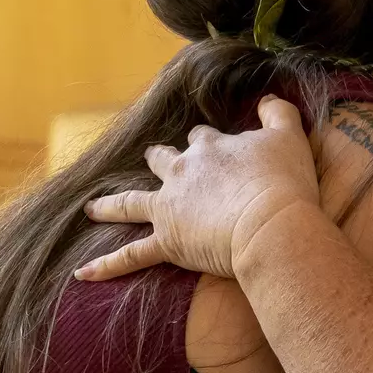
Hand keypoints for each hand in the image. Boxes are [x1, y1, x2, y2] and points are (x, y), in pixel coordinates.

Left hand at [77, 97, 319, 280]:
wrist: (272, 224)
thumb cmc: (284, 182)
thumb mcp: (289, 137)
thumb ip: (279, 113)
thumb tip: (270, 98)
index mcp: (210, 149)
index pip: (201, 139)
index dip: (206, 143)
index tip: (214, 149)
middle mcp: (182, 173)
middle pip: (161, 161)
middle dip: (157, 161)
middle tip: (153, 161)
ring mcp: (169, 208)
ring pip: (131, 203)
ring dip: (111, 206)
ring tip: (92, 209)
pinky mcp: (167, 242)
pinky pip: (131, 256)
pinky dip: (107, 265)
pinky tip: (83, 273)